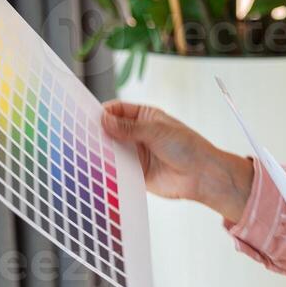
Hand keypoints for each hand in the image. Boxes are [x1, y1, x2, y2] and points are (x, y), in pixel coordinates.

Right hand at [100, 101, 251, 219]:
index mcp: (145, 117)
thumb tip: (104, 120)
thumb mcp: (156, 131)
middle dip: (98, 133)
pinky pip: (116, 168)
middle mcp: (138, 134)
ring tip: (88, 152)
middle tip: (83, 136)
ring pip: (111, 149)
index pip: (117, 110)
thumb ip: (129, 127)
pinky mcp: (135, 172)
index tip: (88, 118)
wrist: (202, 176)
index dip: (103, 113)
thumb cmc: (188, 148)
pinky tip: (99, 168)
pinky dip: (107, 168)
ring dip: (101, 151)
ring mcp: (136, 153)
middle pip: (110, 130)